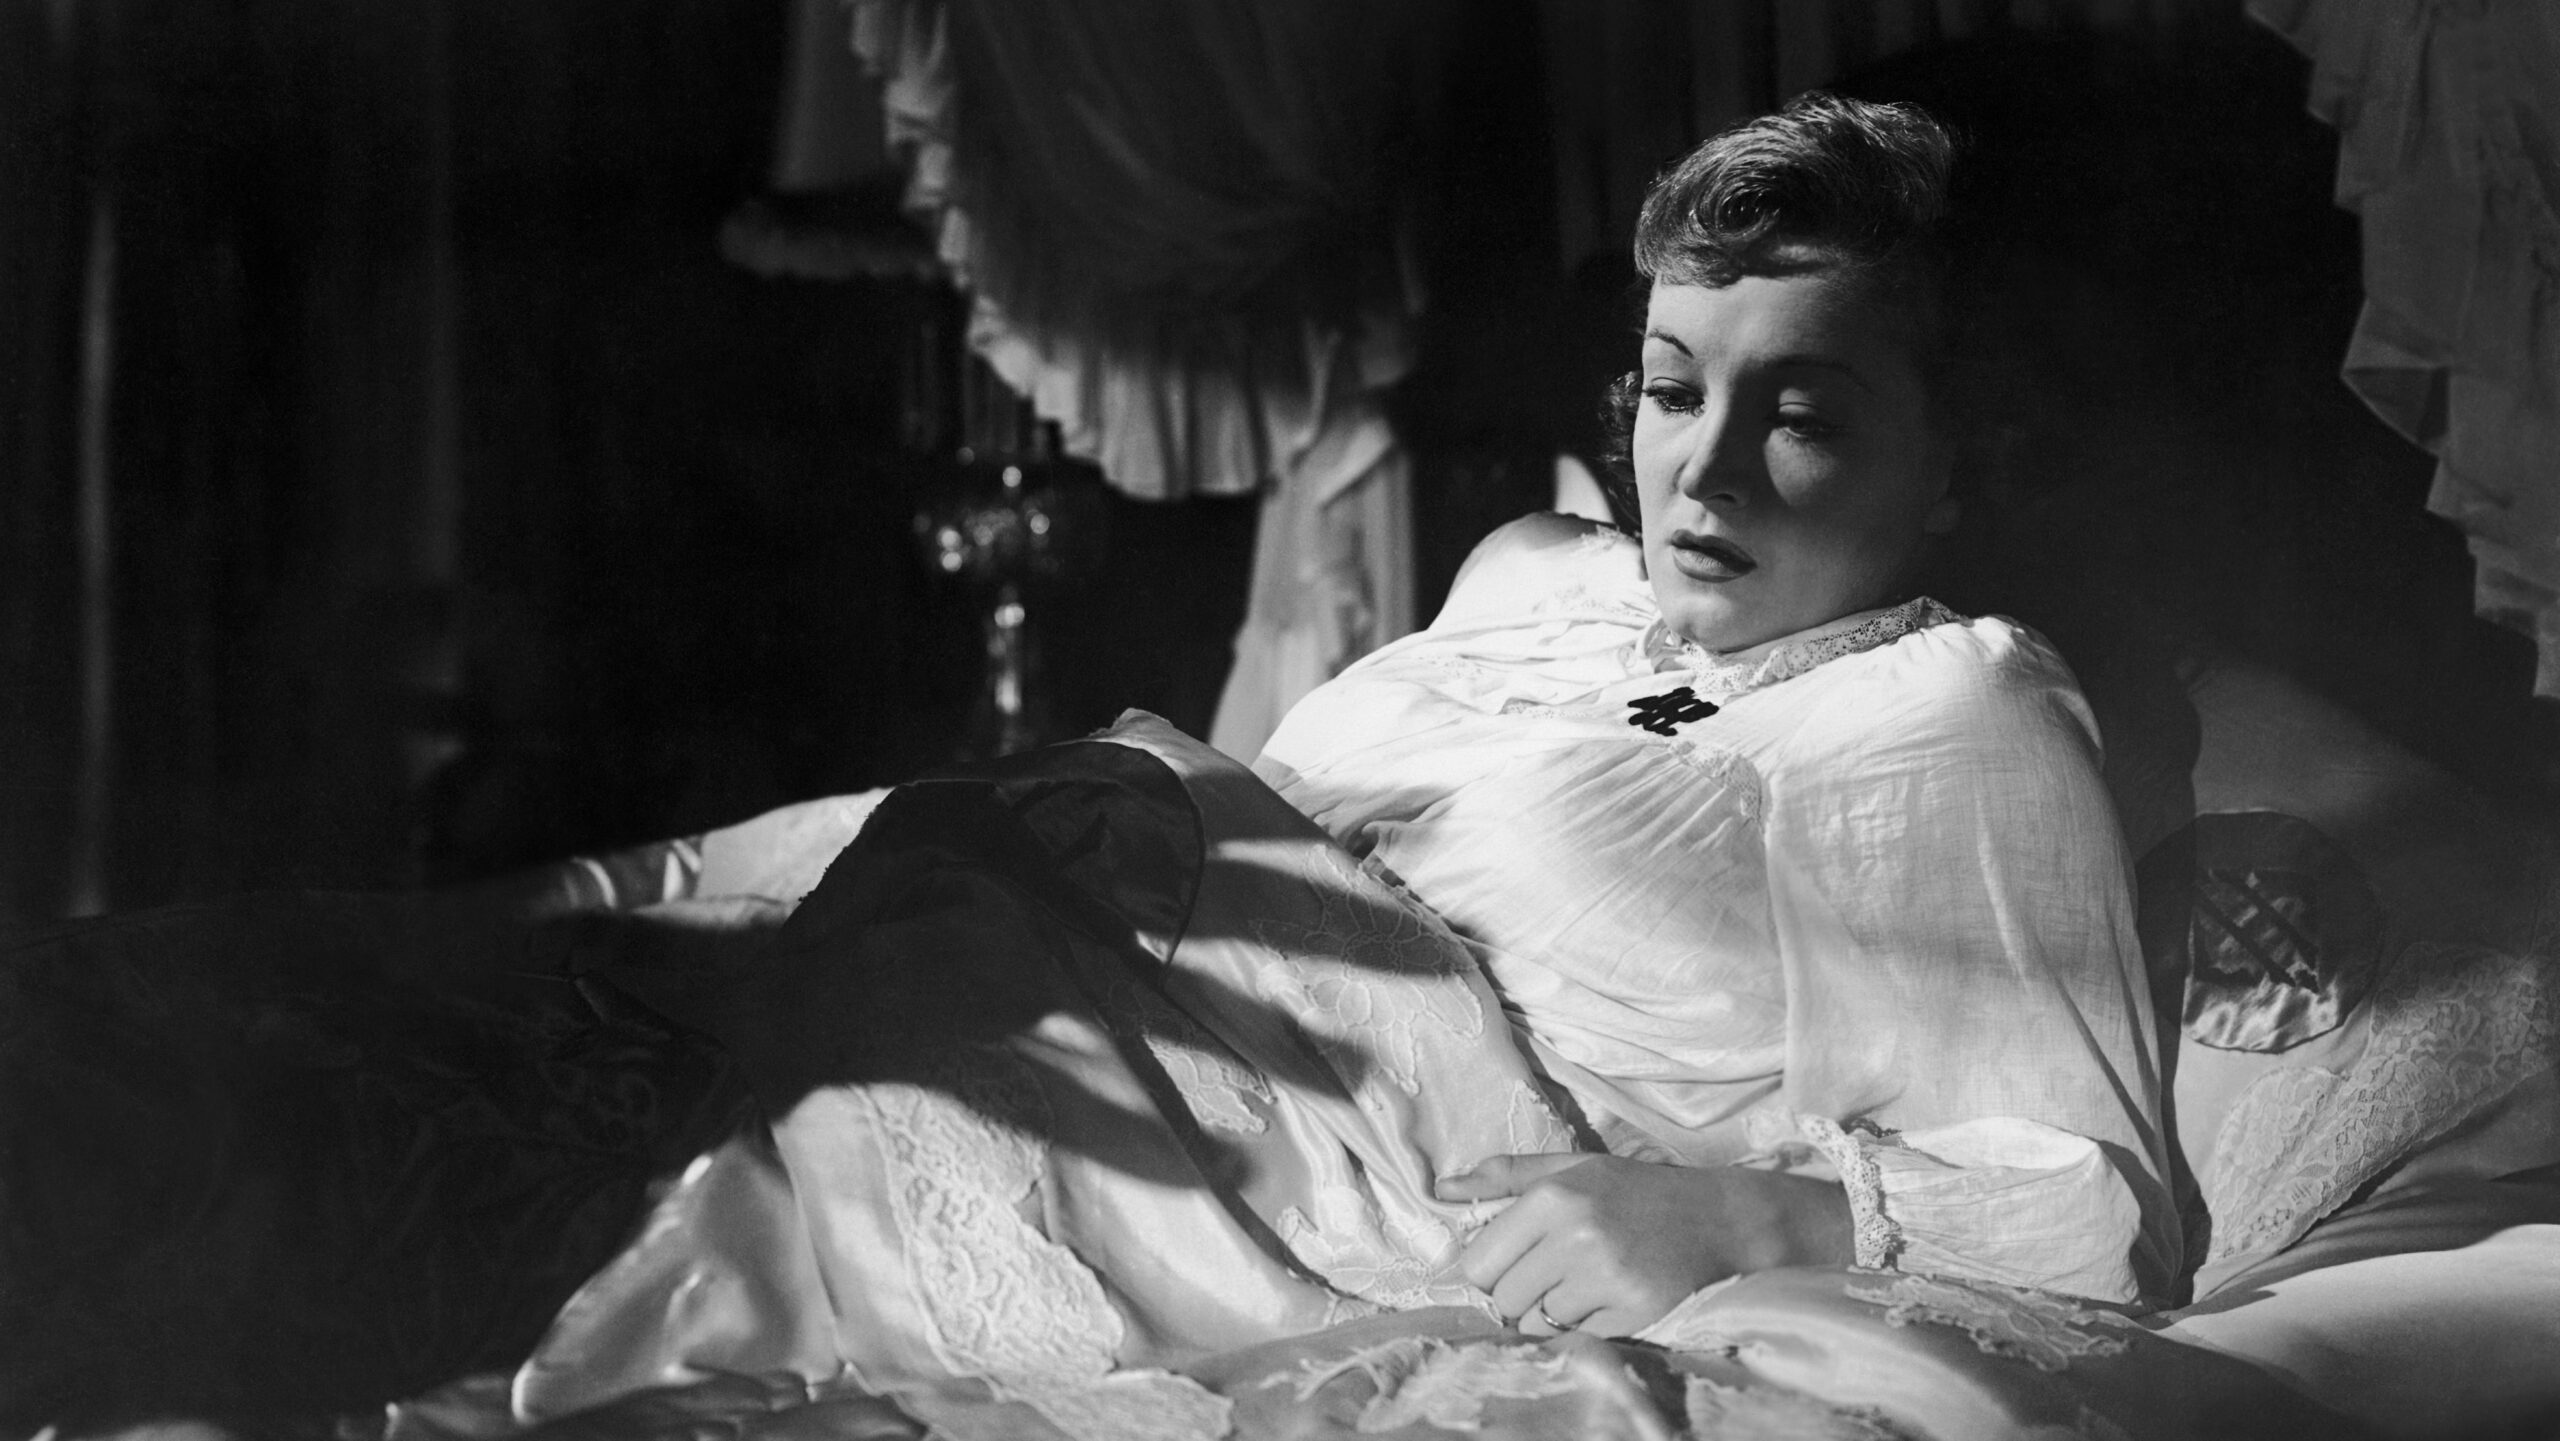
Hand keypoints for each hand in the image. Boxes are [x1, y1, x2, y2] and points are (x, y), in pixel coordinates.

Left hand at [1435, 1153, 1852, 1338]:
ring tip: (1586, 1287)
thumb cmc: (1641, 1192)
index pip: (1479, 1264)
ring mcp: (1606, 1278)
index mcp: (1553, 1197)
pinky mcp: (1635, 1314)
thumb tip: (1441, 1190)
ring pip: (1537, 1325)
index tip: (1516, 1266)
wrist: (1724, 1220)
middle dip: (1521, 1296)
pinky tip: (1610, 1302)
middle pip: (1504, 1301)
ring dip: (1553, 1315)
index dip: (1492, 1272)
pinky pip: (1578, 1339)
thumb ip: (1507, 1177)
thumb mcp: (1576, 1168)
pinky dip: (1587, 1329)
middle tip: (1556, 1277)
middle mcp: (1575, 1236)